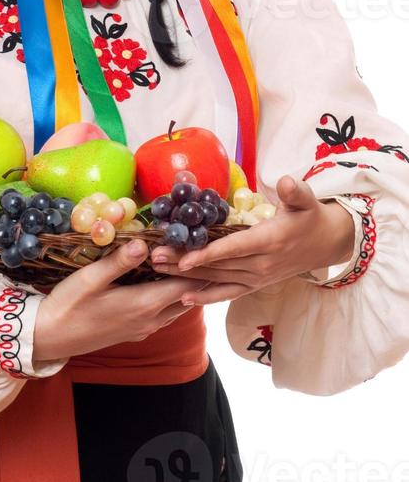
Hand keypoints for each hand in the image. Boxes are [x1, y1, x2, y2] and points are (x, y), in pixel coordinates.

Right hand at [33, 239, 210, 363]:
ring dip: (186, 287)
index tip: (203, 244)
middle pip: (188, 298)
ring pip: (179, 308)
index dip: (197, 265)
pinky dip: (173, 298)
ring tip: (189, 263)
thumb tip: (144, 243)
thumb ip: (119, 262)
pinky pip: (166, 315)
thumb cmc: (69, 305)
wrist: (50, 337)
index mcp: (143, 305)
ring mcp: (144, 329)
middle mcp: (150, 320)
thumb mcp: (90, 278)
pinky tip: (165, 283)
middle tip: (202, 250)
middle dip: (197, 275)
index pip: (185, 285)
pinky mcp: (135, 332)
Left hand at [148, 175, 355, 305]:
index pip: (234, 249)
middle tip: (154, 257)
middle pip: (217, 266)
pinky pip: (227, 294)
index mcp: (270, 241)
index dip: (208, 255)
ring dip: (186, 278)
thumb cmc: (310, 216)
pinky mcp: (255, 285)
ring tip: (157, 270)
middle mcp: (261, 265)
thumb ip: (295, 191)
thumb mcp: (306, 199)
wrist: (327, 243)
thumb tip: (286, 182)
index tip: (183, 258)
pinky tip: (183, 299)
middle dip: (183, 263)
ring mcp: (257, 278)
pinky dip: (206, 297)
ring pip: (217, 280)